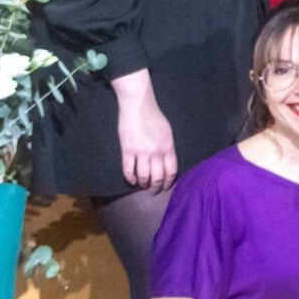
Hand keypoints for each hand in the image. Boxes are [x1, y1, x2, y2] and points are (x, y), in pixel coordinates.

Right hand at [111, 71, 178, 189]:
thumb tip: (166, 163)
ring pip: (143, 176)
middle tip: (153, 191)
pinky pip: (128, 170)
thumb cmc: (154, 117)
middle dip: (155, 187)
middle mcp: (157, 152)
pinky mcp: (127, 150)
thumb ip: (168, 148)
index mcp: (168, 147)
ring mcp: (141, 152)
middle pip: (158, 177)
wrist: (138, 106)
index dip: (168, 182)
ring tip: (142, 186)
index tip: (164, 187)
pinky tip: (132, 181)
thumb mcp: (167, 133)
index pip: (171, 171)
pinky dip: (130, 178)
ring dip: (143, 184)